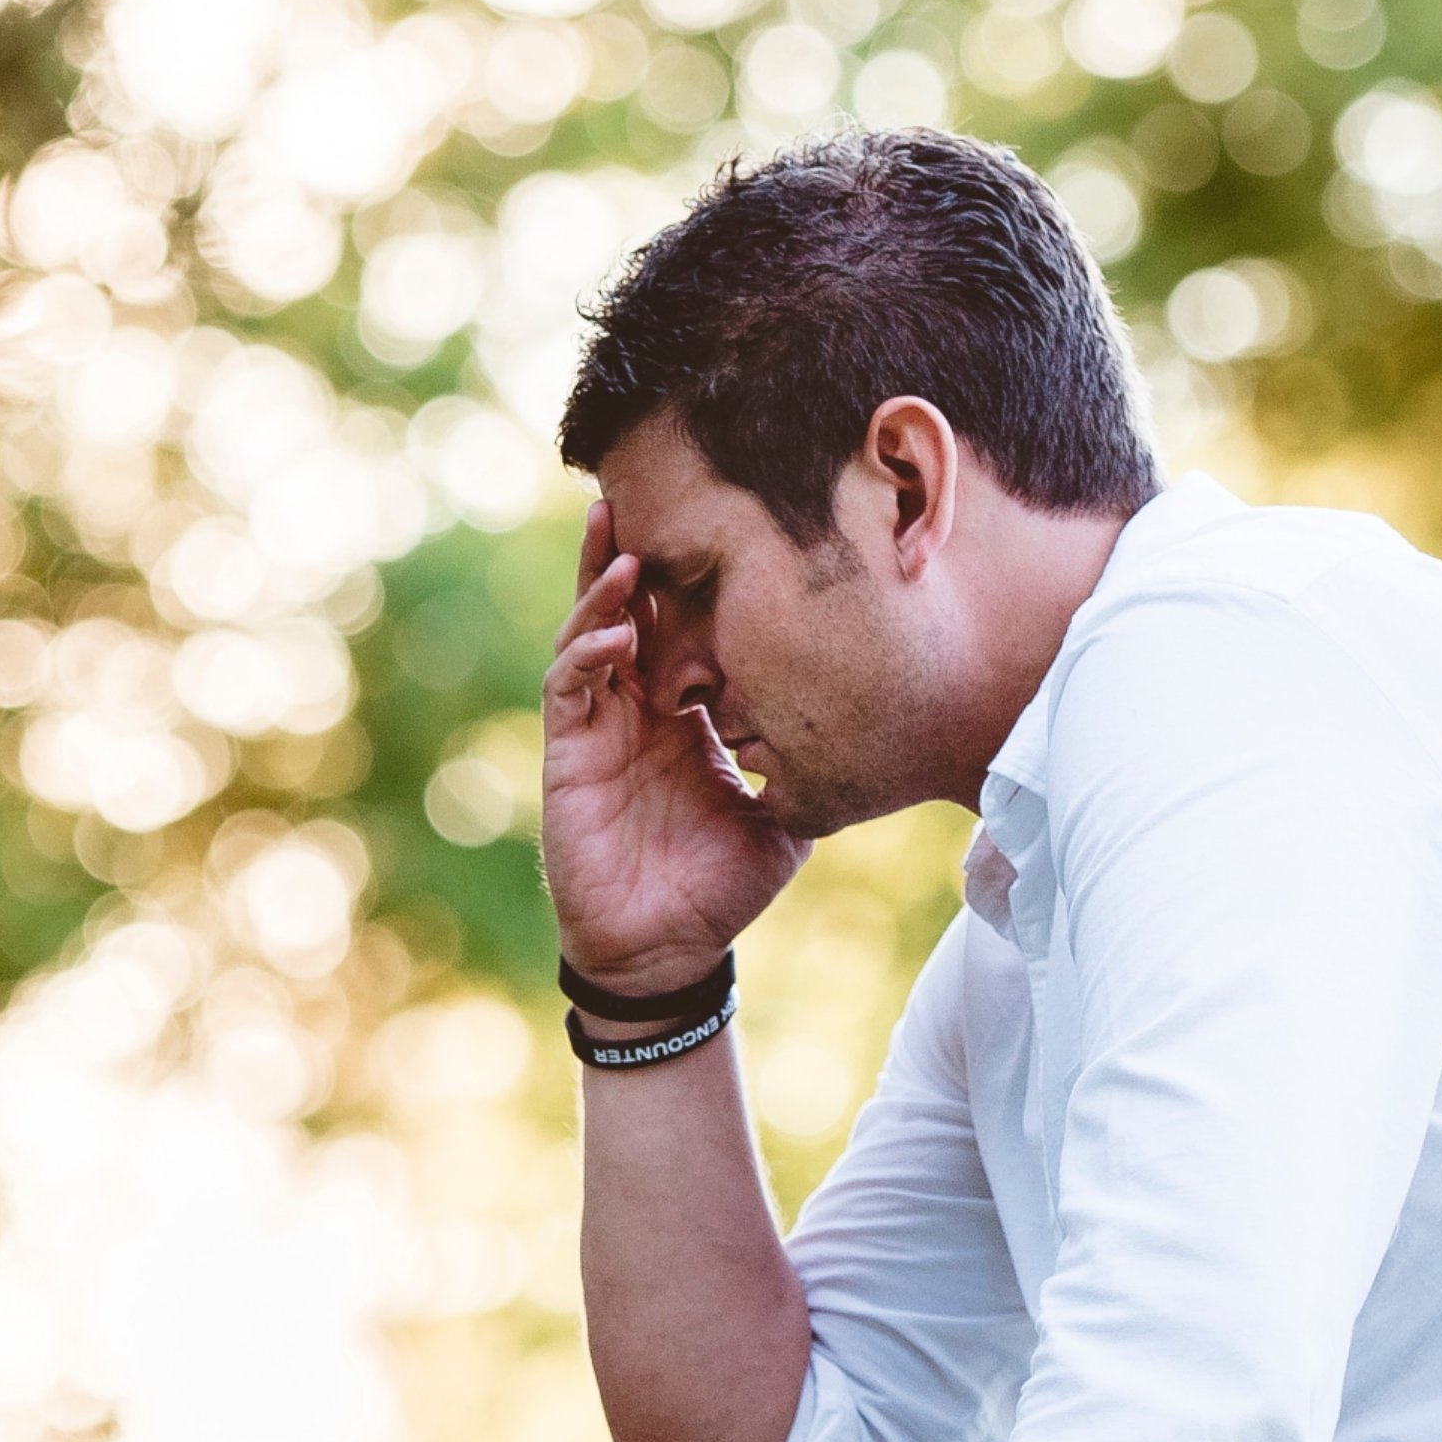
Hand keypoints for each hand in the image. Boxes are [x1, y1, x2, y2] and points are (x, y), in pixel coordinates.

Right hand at [543, 499, 803, 997]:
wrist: (666, 950)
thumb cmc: (719, 886)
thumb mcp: (784, 818)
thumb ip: (809, 770)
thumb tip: (872, 732)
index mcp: (686, 711)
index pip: (683, 625)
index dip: (691, 576)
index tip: (720, 521)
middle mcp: (638, 707)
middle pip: (627, 609)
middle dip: (630, 552)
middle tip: (642, 491)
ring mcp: (599, 726)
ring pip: (590, 633)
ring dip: (601, 589)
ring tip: (622, 544)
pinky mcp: (569, 754)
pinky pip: (570, 688)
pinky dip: (588, 654)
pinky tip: (615, 635)